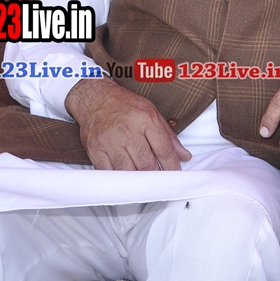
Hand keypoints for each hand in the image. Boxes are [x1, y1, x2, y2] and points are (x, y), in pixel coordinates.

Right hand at [65, 78, 191, 170]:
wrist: (95, 98)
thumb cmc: (125, 105)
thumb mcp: (153, 113)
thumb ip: (169, 136)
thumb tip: (184, 156)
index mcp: (146, 120)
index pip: (164, 149)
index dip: (172, 166)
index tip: (175, 174)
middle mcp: (128, 130)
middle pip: (146, 163)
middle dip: (156, 176)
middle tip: (160, 181)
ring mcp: (110, 141)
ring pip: (127, 170)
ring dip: (138, 180)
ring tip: (144, 182)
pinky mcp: (95, 149)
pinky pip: (107, 172)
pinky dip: (117, 179)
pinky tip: (124, 180)